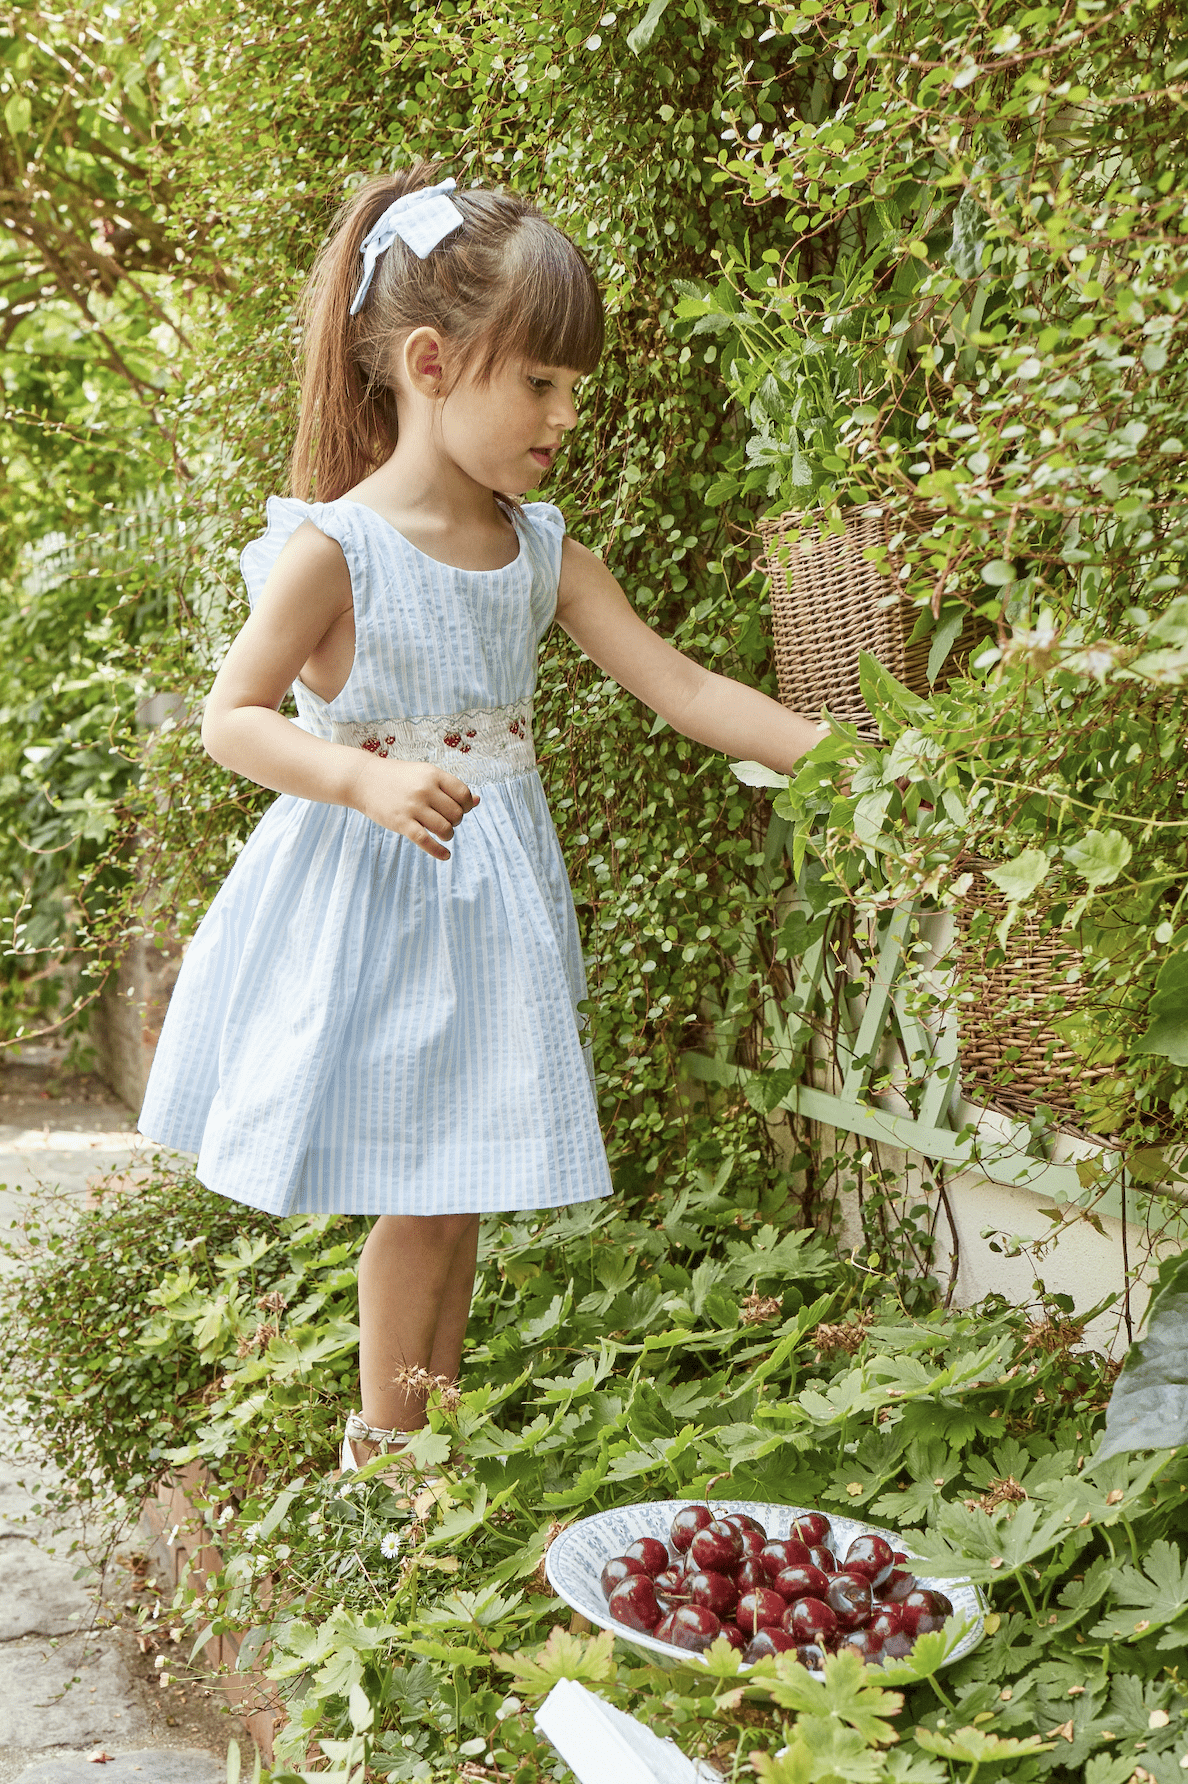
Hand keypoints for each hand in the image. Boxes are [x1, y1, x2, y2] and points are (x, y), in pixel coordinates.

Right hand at [348, 755, 478, 859]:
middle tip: (446, 820)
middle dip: (455, 821)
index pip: (463, 794)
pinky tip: (445, 856)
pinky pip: (426, 841)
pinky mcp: (401, 822)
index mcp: (432, 774)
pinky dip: (439, 852)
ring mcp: (412, 806)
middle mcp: (424, 789)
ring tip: (442, 833)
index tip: (459, 809)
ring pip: (445, 828)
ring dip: (448, 835)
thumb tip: (477, 801)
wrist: (363, 779)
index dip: (466, 805)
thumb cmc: (398, 778)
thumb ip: (449, 787)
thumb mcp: (424, 775)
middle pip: (456, 813)